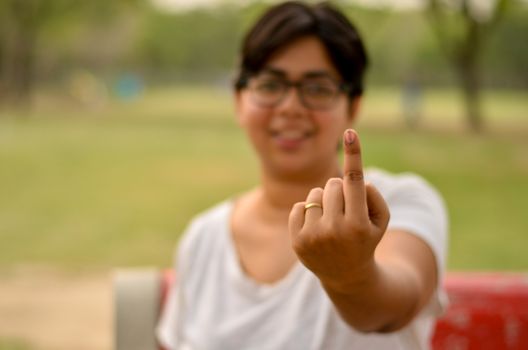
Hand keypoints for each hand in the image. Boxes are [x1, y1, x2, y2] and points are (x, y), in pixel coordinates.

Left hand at [288, 129, 389, 290]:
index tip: (350, 132)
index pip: (355, 181)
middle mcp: (335, 231)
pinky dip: (307, 212)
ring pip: (314, 194)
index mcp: (358, 224)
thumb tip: (355, 179)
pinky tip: (316, 228)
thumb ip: (373, 195)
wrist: (347, 276)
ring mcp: (314, 237)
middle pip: (332, 185)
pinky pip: (298, 206)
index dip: (354, 154)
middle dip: (339, 191)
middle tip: (344, 210)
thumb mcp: (381, 220)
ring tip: (330, 219)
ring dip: (322, 200)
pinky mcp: (297, 241)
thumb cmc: (365, 239)